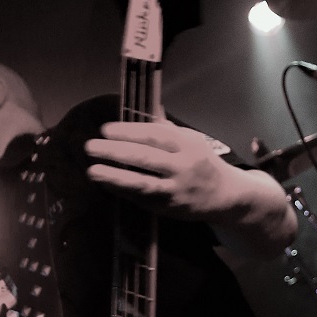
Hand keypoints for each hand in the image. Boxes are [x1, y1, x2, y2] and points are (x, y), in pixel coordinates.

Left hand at [84, 120, 235, 219]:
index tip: (106, 129)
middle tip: (91, 146)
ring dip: (115, 176)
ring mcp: (175, 188)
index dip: (129, 131)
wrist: (224, 195)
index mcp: (186, 143)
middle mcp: (182, 165)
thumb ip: (167, 128)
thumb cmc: (202, 163)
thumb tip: (147, 109)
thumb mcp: (191, 140)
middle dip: (115, 151)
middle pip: (145, 156)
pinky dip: (123, 191)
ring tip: (93, 171)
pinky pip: (143, 198)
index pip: (154, 134)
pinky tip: (107, 184)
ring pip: (142, 182)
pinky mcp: (169, 207)